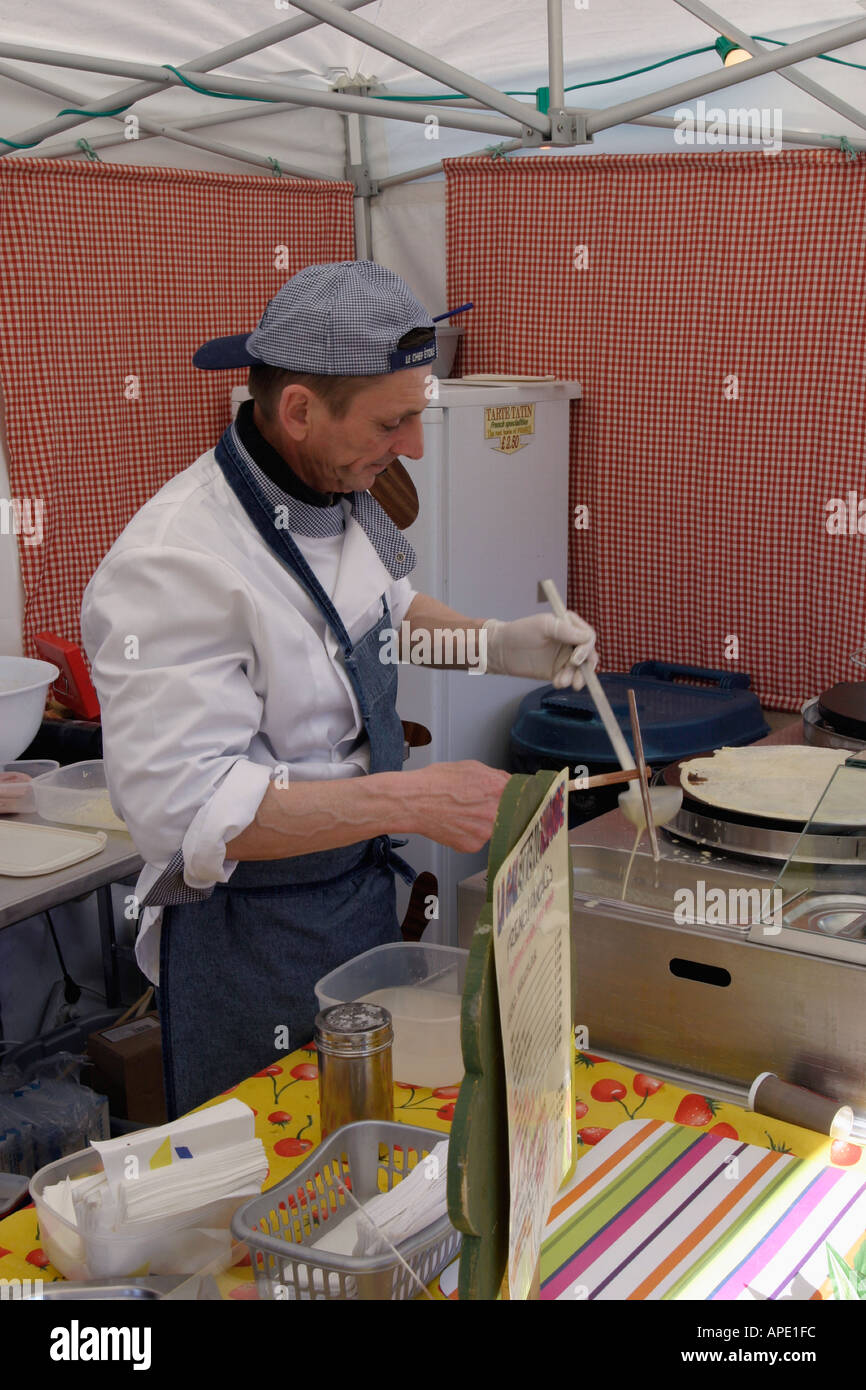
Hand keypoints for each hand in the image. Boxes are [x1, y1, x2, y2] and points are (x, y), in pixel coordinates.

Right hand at [410, 761, 510, 852]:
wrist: (413, 802)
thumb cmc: (436, 783)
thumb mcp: (470, 767)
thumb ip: (496, 776)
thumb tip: (508, 782)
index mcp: (499, 788)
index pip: (522, 795)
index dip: (516, 796)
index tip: (515, 799)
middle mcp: (495, 812)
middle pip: (509, 814)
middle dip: (499, 810)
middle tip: (480, 806)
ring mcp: (485, 832)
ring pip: (493, 828)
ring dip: (484, 823)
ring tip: (463, 813)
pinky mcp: (473, 846)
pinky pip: (478, 840)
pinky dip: (470, 834)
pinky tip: (456, 824)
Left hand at [482, 611, 597, 689]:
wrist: (501, 650)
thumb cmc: (519, 632)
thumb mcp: (543, 625)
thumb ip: (565, 630)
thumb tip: (587, 638)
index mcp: (569, 625)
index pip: (588, 637)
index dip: (586, 649)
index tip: (575, 659)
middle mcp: (570, 641)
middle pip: (589, 655)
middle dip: (585, 668)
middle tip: (576, 679)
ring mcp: (565, 656)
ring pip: (580, 669)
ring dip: (576, 678)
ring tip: (562, 682)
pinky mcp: (558, 670)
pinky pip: (569, 677)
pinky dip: (566, 681)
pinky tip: (557, 683)